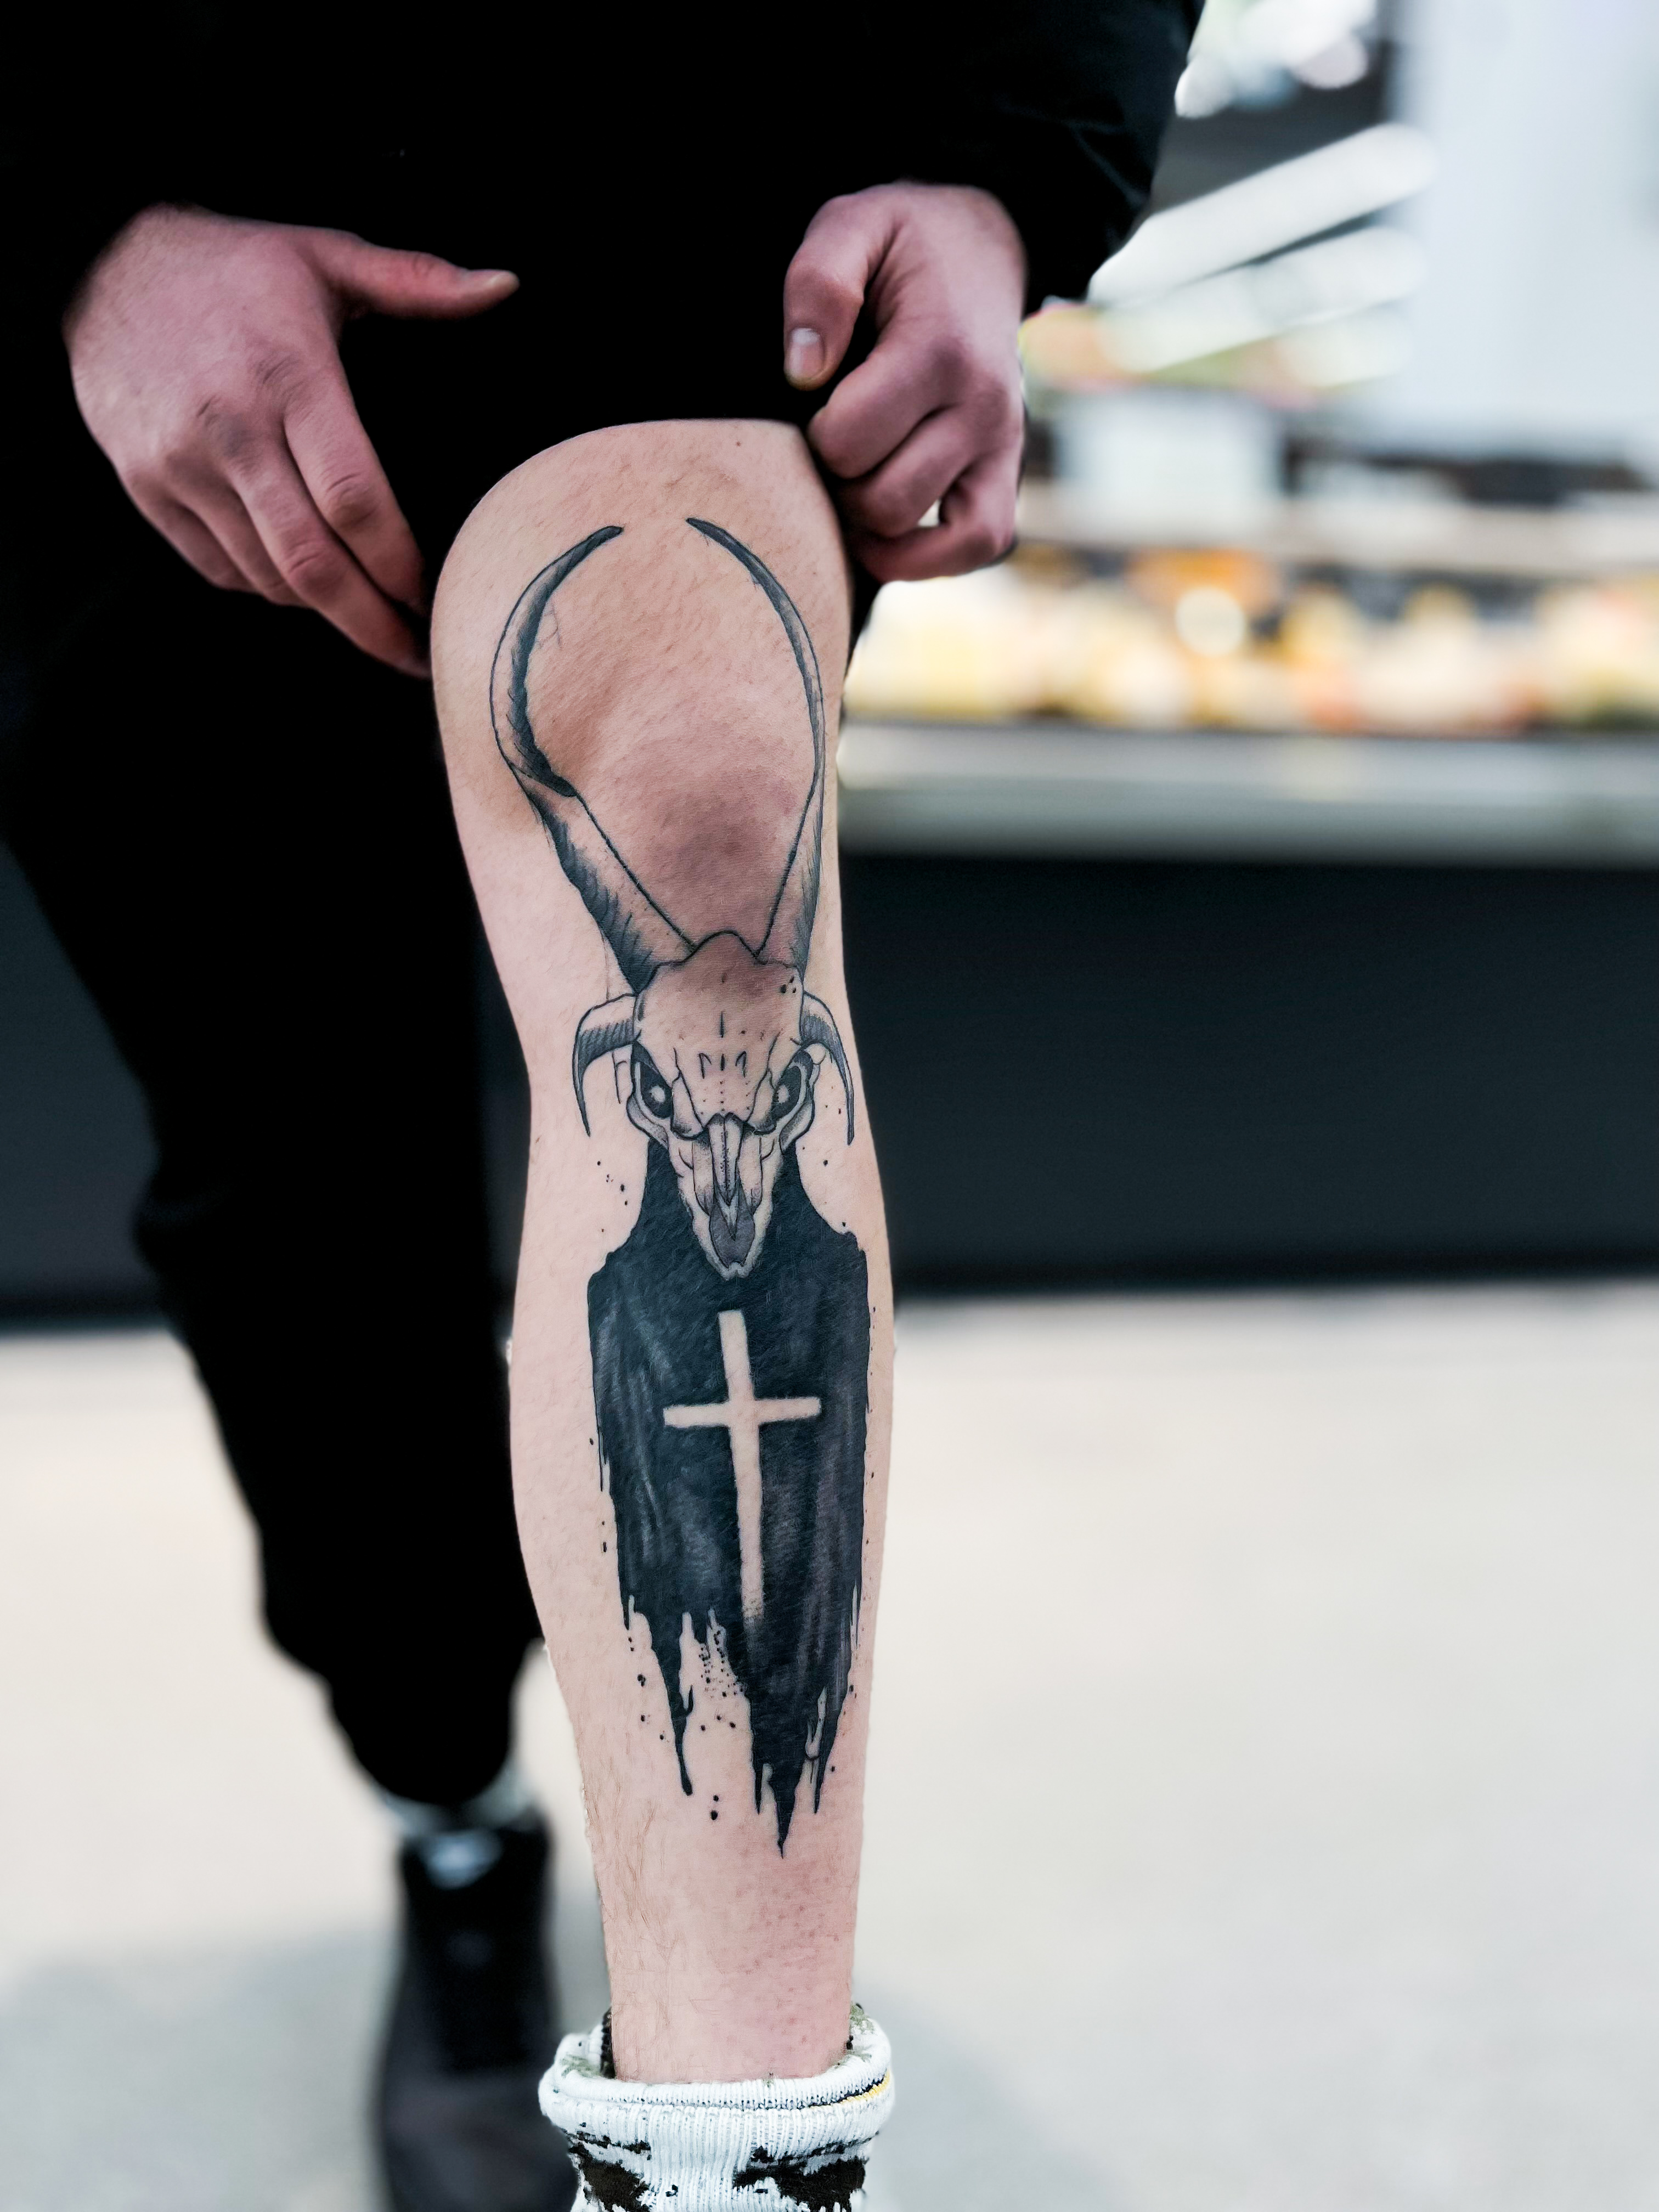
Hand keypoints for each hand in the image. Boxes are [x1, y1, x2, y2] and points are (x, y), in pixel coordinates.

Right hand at [65, 207, 518, 675]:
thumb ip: (417, 281)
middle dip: (372, 624)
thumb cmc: (233, 265)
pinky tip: (305, 585)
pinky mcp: (145, 488)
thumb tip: (506, 285)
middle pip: (311, 563)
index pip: (354, 501)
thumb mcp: (324, 255)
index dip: (400, 565)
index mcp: (287, 376)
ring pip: (266, 578)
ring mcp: (179, 465)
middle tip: (418, 656)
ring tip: (372, 621)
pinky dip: (269, 588)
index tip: (438, 597)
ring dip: (325, 611)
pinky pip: (220, 570)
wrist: (99, 262)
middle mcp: (229, 429)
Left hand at [782, 184, 1026, 581]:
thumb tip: (802, 371)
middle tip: (832, 443)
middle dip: (839, 484)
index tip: (816, 405)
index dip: (814, 436)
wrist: (982, 245)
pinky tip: (887, 531)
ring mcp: (1002, 445)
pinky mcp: (1008, 473)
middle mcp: (981, 406)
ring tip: (853, 480)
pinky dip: (927, 558)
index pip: (851, 442)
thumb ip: (819, 283)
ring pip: (924, 537)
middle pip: (884, 501)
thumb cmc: (903, 243)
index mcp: (939, 349)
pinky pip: (978, 545)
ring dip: (871, 525)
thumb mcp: (852, 225)